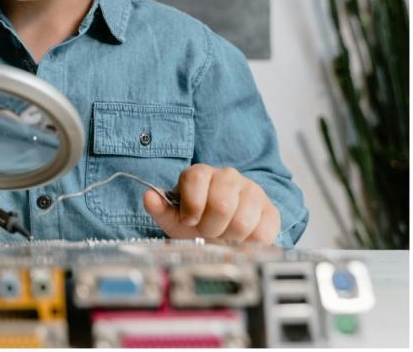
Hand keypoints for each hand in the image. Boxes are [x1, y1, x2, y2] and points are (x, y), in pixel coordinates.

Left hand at [143, 164, 279, 244]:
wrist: (224, 230)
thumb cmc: (196, 221)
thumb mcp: (174, 217)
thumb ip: (160, 208)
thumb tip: (148, 196)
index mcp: (201, 173)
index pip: (195, 180)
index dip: (191, 207)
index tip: (189, 220)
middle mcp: (228, 176)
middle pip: (221, 204)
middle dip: (210, 228)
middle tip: (207, 233)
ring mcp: (252, 191)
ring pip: (242, 221)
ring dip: (229, 238)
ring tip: (223, 237)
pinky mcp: (270, 210)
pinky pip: (263, 232)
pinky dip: (248, 243)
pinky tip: (240, 240)